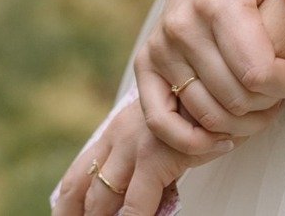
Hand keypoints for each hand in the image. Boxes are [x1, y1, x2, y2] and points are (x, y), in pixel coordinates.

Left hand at [53, 97, 232, 215]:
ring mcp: (133, 146)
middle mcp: (117, 137)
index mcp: (116, 132)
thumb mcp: (164, 131)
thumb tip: (151, 196)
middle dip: (75, 214)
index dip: (67, 202)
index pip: (79, 173)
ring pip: (102, 198)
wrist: (217, 81)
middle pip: (82, 187)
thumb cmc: (198, 109)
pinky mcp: (155, 156)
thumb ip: (149, 159)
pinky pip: (135, 205)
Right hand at [135, 0, 284, 149]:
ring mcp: (160, 47)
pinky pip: (161, 122)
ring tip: (260, 102)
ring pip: (209, 117)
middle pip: (238, 101)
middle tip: (281, 87)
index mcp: (216, 2)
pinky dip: (193, 143)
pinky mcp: (145, 65)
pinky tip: (223, 139)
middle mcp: (181, 26)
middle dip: (271, 104)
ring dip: (244, 124)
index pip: (259, 73)